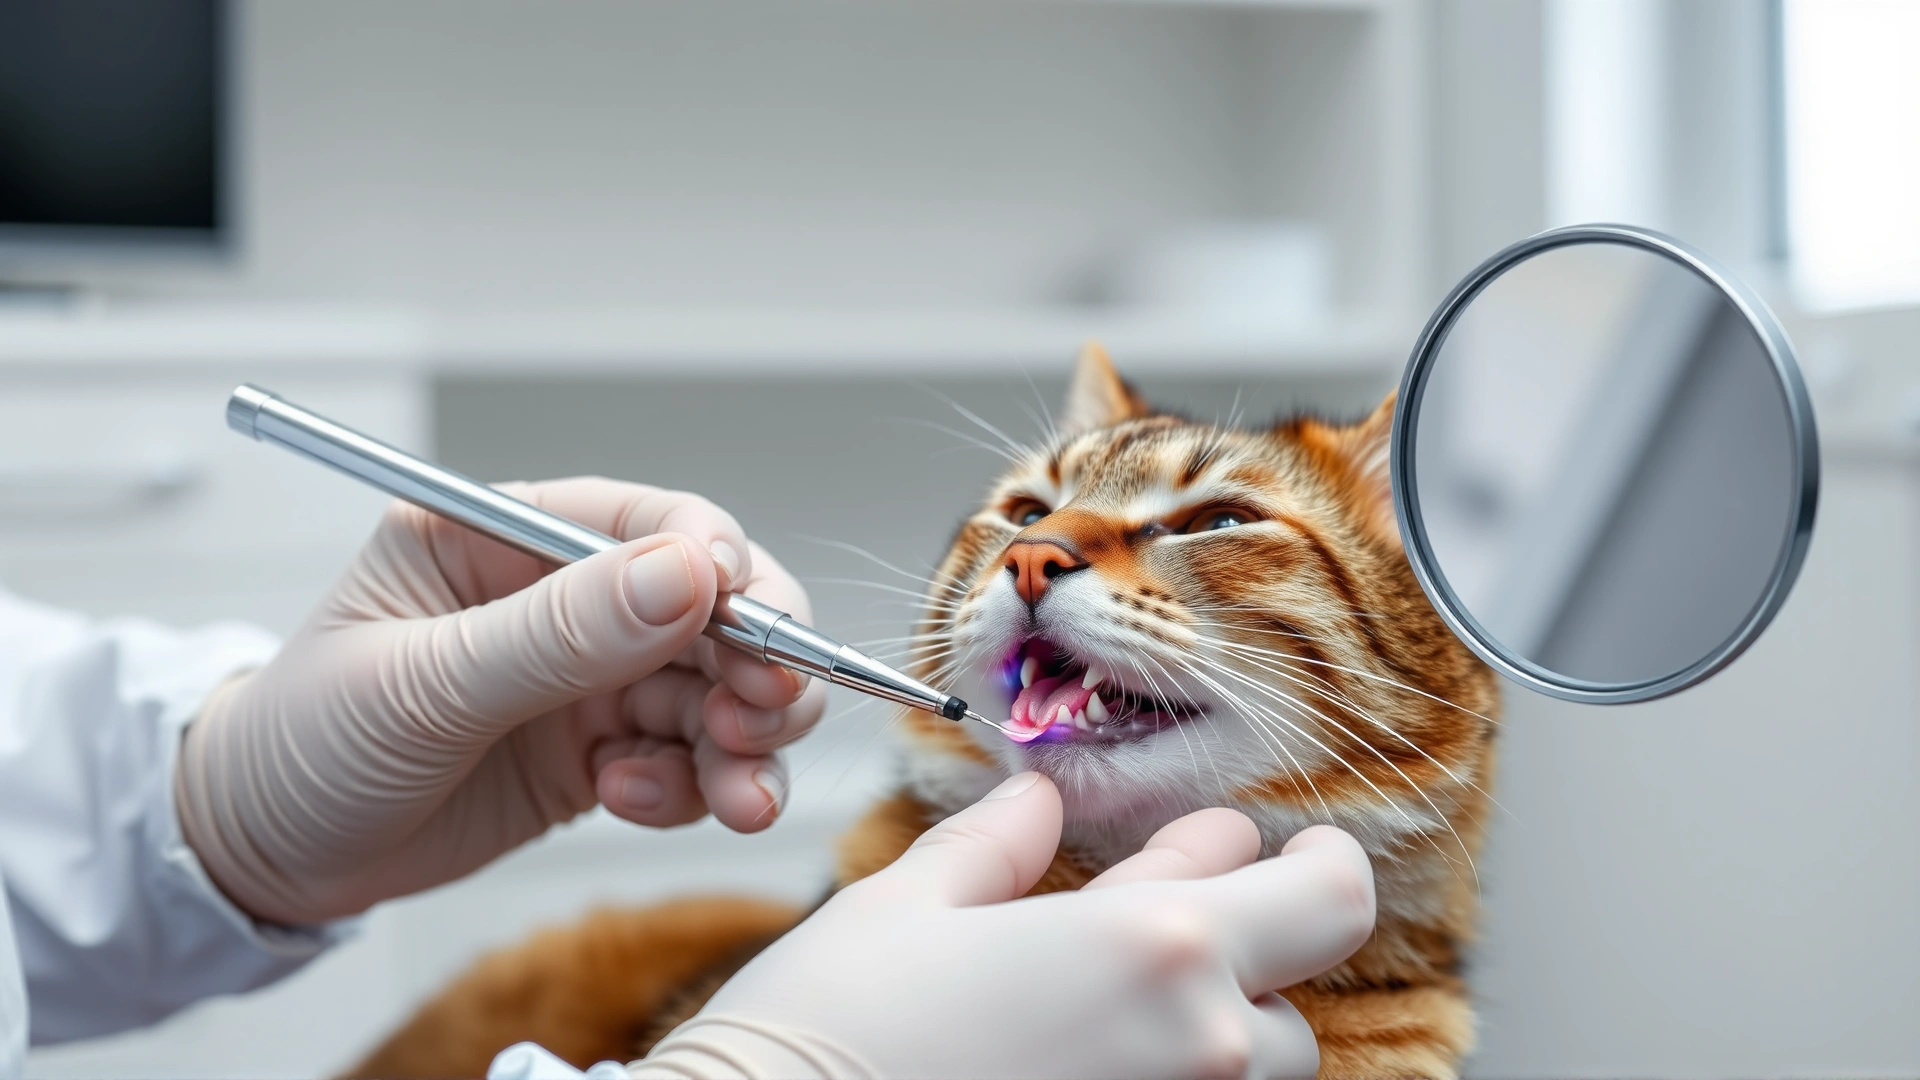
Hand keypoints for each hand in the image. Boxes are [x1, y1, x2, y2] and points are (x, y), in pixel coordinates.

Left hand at [175, 477, 827, 924]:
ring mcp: (586, 676)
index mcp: (502, 536)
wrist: (262, 858)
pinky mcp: (601, 749)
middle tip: (765, 718)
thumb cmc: (304, 744)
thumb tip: (687, 576)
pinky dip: (692, 786)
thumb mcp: (421, 684)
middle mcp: (559, 597)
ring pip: (715, 689)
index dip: (715, 561)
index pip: (644, 521)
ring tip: (740, 795)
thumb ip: (557, 634)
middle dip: (754, 661)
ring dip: (743, 740)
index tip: (750, 617)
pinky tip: (634, 803)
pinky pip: (688, 758)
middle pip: (708, 606)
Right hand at [634, 773, 1373, 1079]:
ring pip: (1241, 1076)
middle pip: (1289, 1006)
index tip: (1293, 849)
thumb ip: (994, 849)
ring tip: (1109, 1001)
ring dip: (1201, 1029)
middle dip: (1240, 956)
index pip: (1329, 900)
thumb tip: (1033, 805)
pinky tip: (1072, 1054)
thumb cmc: (828, 1036)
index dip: (1324, 863)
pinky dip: (1147, 1072)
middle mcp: (1191, 1048)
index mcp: (1155, 947)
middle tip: (1164, 914)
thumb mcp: (906, 908)